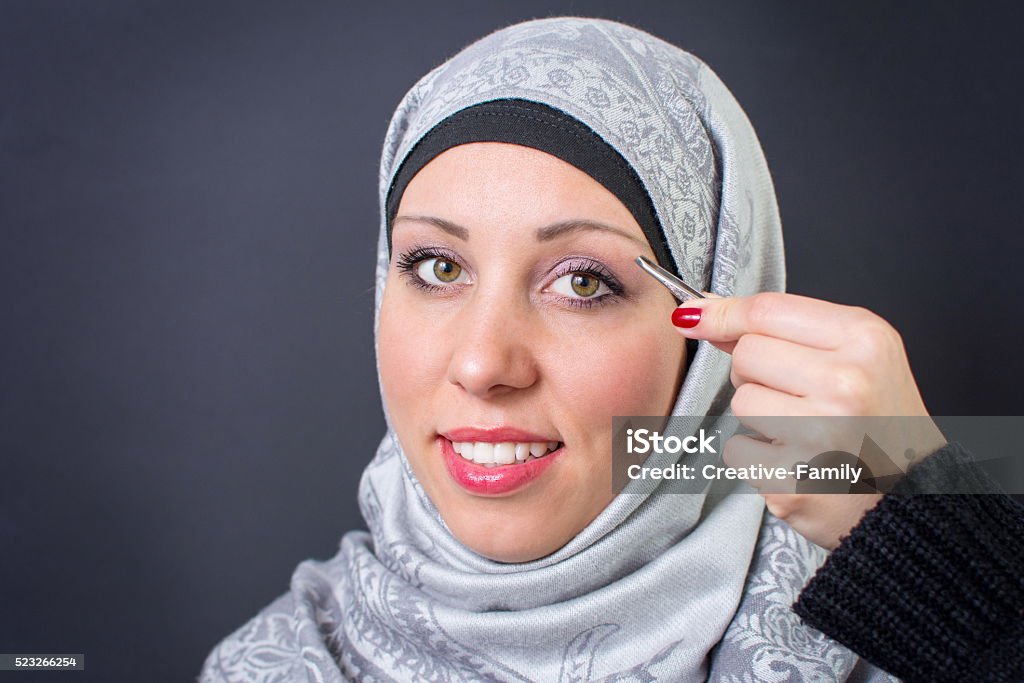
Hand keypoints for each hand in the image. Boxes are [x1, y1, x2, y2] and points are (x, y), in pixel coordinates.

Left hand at [671, 292, 945, 548]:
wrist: (914, 498)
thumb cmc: (881, 423)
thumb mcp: (856, 355)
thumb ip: (784, 328)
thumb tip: (706, 310)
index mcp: (865, 339)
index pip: (766, 310)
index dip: (722, 313)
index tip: (695, 317)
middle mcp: (846, 382)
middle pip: (746, 354)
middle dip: (757, 374)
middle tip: (799, 397)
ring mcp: (820, 433)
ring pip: (741, 402)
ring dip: (759, 418)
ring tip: (804, 431)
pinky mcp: (794, 480)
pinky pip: (737, 450)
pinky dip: (757, 458)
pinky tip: (797, 462)